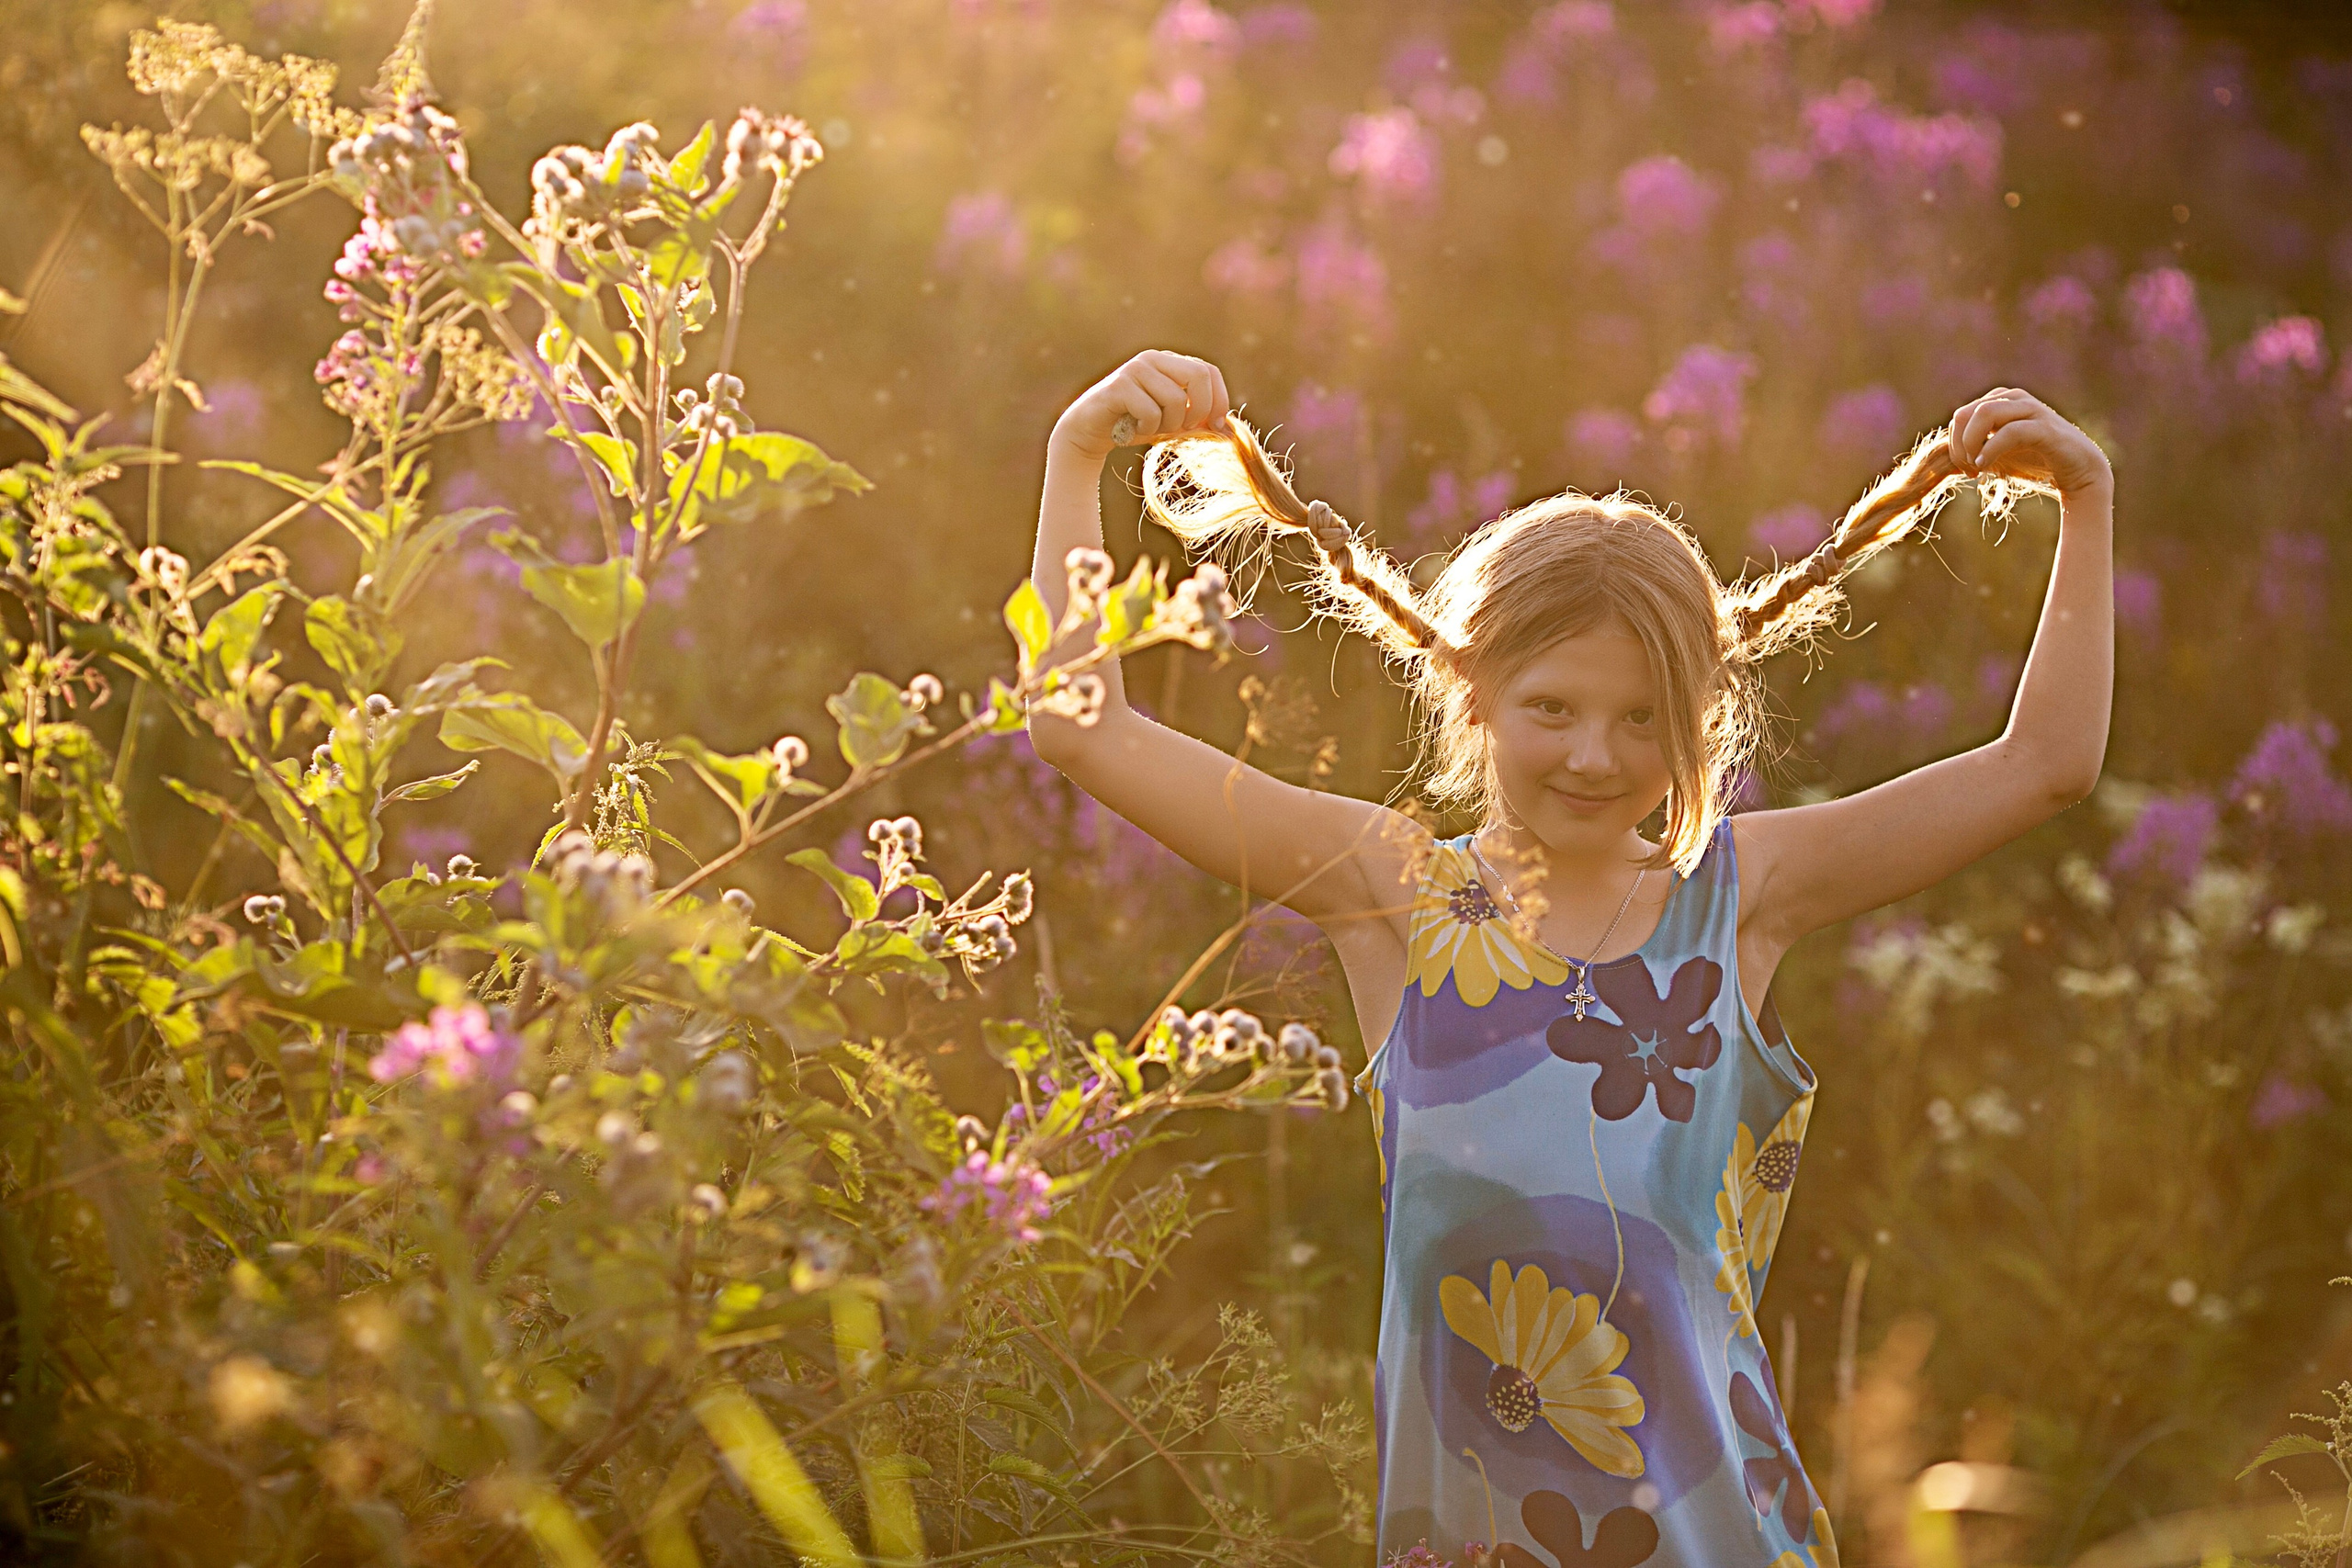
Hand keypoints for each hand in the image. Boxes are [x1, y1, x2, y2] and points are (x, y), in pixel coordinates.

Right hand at [1050, 350, 1232, 464]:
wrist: (1088, 433)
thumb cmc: (1134, 427)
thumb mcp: (1172, 424)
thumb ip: (1198, 422)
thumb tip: (1230, 430)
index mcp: (1170, 362)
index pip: (1209, 371)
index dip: (1220, 399)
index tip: (1216, 427)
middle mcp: (1154, 358)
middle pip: (1199, 376)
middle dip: (1199, 411)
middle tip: (1184, 429)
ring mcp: (1135, 368)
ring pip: (1176, 400)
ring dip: (1168, 426)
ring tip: (1150, 429)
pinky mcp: (1119, 385)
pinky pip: (1151, 412)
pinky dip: (1147, 429)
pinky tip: (1132, 428)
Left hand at [1946, 387, 2111, 496]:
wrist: (2076, 471)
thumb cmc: (2033, 461)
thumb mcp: (1996, 453)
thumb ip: (1973, 448)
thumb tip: (1941, 455)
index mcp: (1999, 402)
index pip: (1960, 417)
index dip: (1955, 444)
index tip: (1966, 469)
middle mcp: (2013, 399)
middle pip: (1965, 414)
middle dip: (1959, 445)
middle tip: (1969, 470)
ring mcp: (2030, 409)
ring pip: (1984, 414)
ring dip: (1972, 444)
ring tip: (1977, 467)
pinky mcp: (2044, 427)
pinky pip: (2009, 431)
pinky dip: (1992, 449)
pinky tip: (1986, 466)